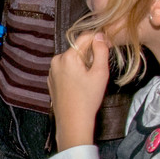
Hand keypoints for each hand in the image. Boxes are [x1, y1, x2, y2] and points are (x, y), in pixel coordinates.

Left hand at [48, 31, 110, 148]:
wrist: (73, 122)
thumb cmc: (88, 99)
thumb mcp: (100, 73)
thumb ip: (101, 50)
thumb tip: (100, 36)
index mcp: (67, 56)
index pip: (85, 38)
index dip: (99, 40)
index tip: (108, 48)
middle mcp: (56, 61)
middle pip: (77, 49)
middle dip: (89, 55)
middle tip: (98, 71)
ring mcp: (52, 71)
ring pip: (72, 60)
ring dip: (82, 64)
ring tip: (88, 81)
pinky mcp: (51, 81)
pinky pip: (65, 70)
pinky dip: (74, 73)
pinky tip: (80, 86)